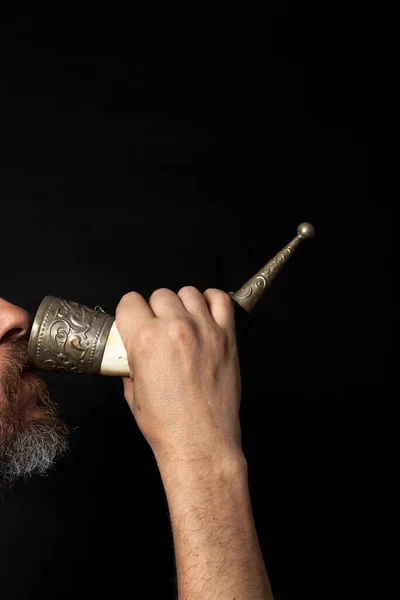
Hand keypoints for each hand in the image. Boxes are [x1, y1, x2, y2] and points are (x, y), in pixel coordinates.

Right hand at [115, 286, 242, 465]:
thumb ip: (131, 363)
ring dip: (181, 305)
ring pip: (188, 292)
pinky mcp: (226, 337)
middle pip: (159, 295)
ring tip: (182, 325)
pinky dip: (212, 301)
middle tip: (158, 331)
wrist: (200, 443)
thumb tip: (132, 351)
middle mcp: (175, 329)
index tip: (134, 323)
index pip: (130, 302)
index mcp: (145, 340)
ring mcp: (204, 330)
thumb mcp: (132, 393)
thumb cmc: (167, 425)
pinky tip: (204, 314)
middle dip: (155, 311)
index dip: (129, 314)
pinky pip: (220, 299)